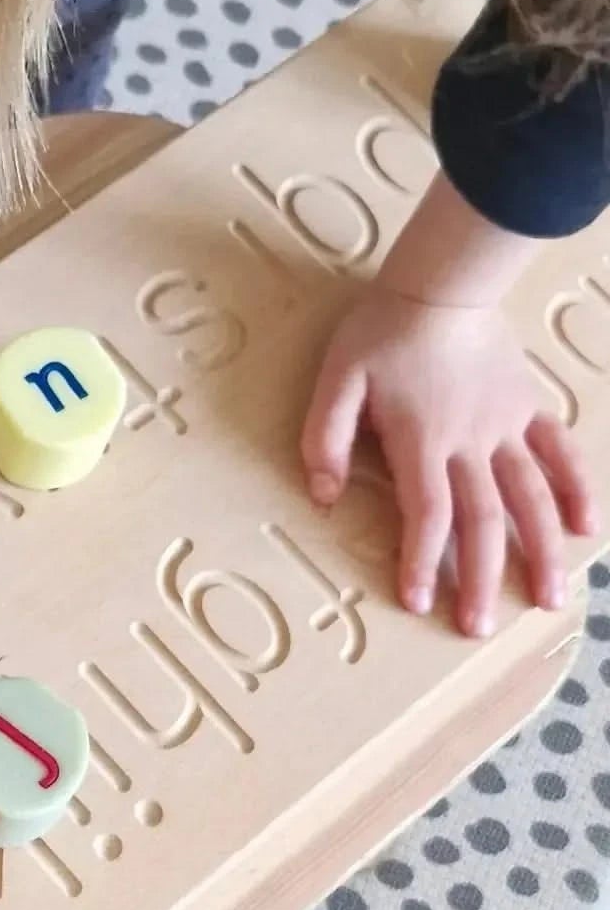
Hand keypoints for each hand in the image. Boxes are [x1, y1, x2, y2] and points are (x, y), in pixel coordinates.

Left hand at [301, 285, 595, 635]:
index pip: (427, 514)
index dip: (425, 561)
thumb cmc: (381, 334)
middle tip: (479, 627)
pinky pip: (561, 453)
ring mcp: (508, 426)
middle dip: (481, 578)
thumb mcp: (335, 382)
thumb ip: (325, 440)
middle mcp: (472, 442)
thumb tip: (325, 496)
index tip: (421, 603)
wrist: (442, 282)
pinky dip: (576, 490)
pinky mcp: (530, 407)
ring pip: (531, 497)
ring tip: (547, 601)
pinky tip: (584, 530)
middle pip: (483, 520)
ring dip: (540, 551)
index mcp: (422, 441)